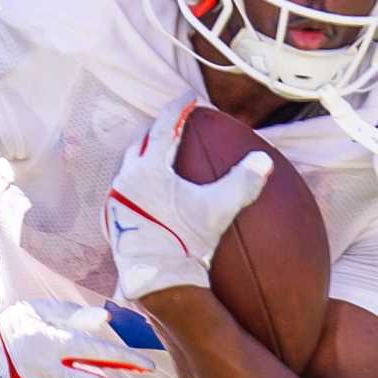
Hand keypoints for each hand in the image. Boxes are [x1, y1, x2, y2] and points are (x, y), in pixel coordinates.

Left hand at [103, 98, 271, 303]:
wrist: (157, 280)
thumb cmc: (188, 243)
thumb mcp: (219, 210)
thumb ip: (242, 182)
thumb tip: (264, 160)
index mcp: (150, 168)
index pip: (165, 125)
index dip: (180, 107)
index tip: (190, 97)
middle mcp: (127, 178)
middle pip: (142, 141)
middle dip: (158, 129)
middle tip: (174, 124)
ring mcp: (116, 199)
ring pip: (129, 165)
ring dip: (145, 155)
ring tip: (160, 155)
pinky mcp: (113, 218)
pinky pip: (124, 189)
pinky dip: (137, 182)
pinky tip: (147, 191)